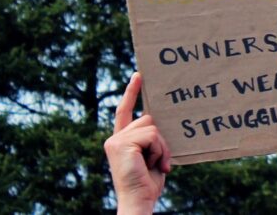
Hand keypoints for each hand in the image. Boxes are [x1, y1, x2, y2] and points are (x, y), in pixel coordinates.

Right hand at [104, 72, 170, 214]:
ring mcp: (116, 140)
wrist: (139, 201)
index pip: (125, 110)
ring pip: (152, 126)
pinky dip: (158, 149)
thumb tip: (161, 120)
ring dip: (160, 146)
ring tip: (155, 164)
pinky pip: (152, 134)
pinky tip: (151, 164)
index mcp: (122, 140)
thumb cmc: (148, 183)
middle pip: (148, 119)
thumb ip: (151, 137)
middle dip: (160, 140)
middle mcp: (115, 138)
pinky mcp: (121, 144)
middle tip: (159, 162)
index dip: (132, 92)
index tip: (138, 74)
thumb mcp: (152, 154)